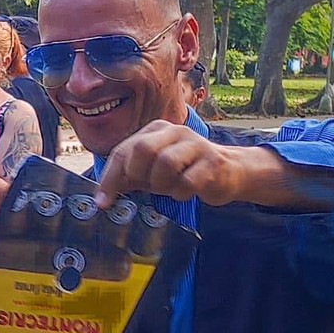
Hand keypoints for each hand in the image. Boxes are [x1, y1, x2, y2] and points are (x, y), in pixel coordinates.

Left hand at [94, 120, 248, 207]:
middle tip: (146, 186)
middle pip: (143, 149)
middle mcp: (175, 132)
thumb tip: (102, 196)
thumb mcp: (151, 172)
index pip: (123, 151)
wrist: (231, 171)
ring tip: (169, 187)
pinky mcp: (213, 162)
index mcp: (155, 131)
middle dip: (138, 174)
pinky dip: (180, 193)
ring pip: (165, 163)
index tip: (102, 202)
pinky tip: (184, 192)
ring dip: (162, 184)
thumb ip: (128, 177)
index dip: (109, 178)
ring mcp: (196, 145)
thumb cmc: (184, 171)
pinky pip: (187, 182)